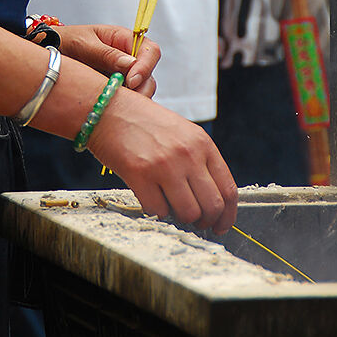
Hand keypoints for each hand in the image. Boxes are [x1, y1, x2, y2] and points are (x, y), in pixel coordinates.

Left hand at [58, 23, 158, 96]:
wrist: (48, 53)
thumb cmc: (66, 42)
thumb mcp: (83, 44)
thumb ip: (106, 53)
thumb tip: (131, 63)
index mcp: (123, 39)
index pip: (149, 50)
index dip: (145, 66)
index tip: (131, 81)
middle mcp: (128, 58)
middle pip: (149, 74)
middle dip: (142, 88)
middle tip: (124, 99)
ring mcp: (123, 76)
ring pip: (142, 90)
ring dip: (133, 99)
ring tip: (112, 103)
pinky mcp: (116, 90)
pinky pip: (128, 100)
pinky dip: (123, 105)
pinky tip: (108, 108)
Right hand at [88, 87, 236, 232]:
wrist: (109, 110)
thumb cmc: (144, 123)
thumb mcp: (182, 132)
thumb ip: (199, 160)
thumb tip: (210, 199)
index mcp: (202, 143)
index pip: (228, 189)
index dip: (227, 215)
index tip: (221, 226)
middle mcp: (187, 154)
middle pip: (212, 206)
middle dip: (205, 222)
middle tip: (195, 223)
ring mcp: (164, 165)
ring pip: (188, 213)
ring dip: (180, 219)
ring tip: (171, 208)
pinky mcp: (140, 175)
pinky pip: (158, 211)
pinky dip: (156, 212)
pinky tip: (151, 198)